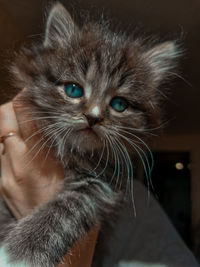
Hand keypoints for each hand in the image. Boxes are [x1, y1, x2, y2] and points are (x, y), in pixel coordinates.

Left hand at [0, 91, 98, 266]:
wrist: (54, 230)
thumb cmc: (71, 199)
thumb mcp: (77, 166)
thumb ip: (64, 139)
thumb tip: (56, 116)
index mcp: (43, 156)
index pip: (26, 110)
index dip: (30, 95)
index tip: (38, 91)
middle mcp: (19, 161)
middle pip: (6, 115)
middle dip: (16, 104)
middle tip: (31, 105)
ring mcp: (5, 171)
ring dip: (11, 123)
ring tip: (26, 125)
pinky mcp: (0, 181)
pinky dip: (7, 141)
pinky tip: (21, 146)